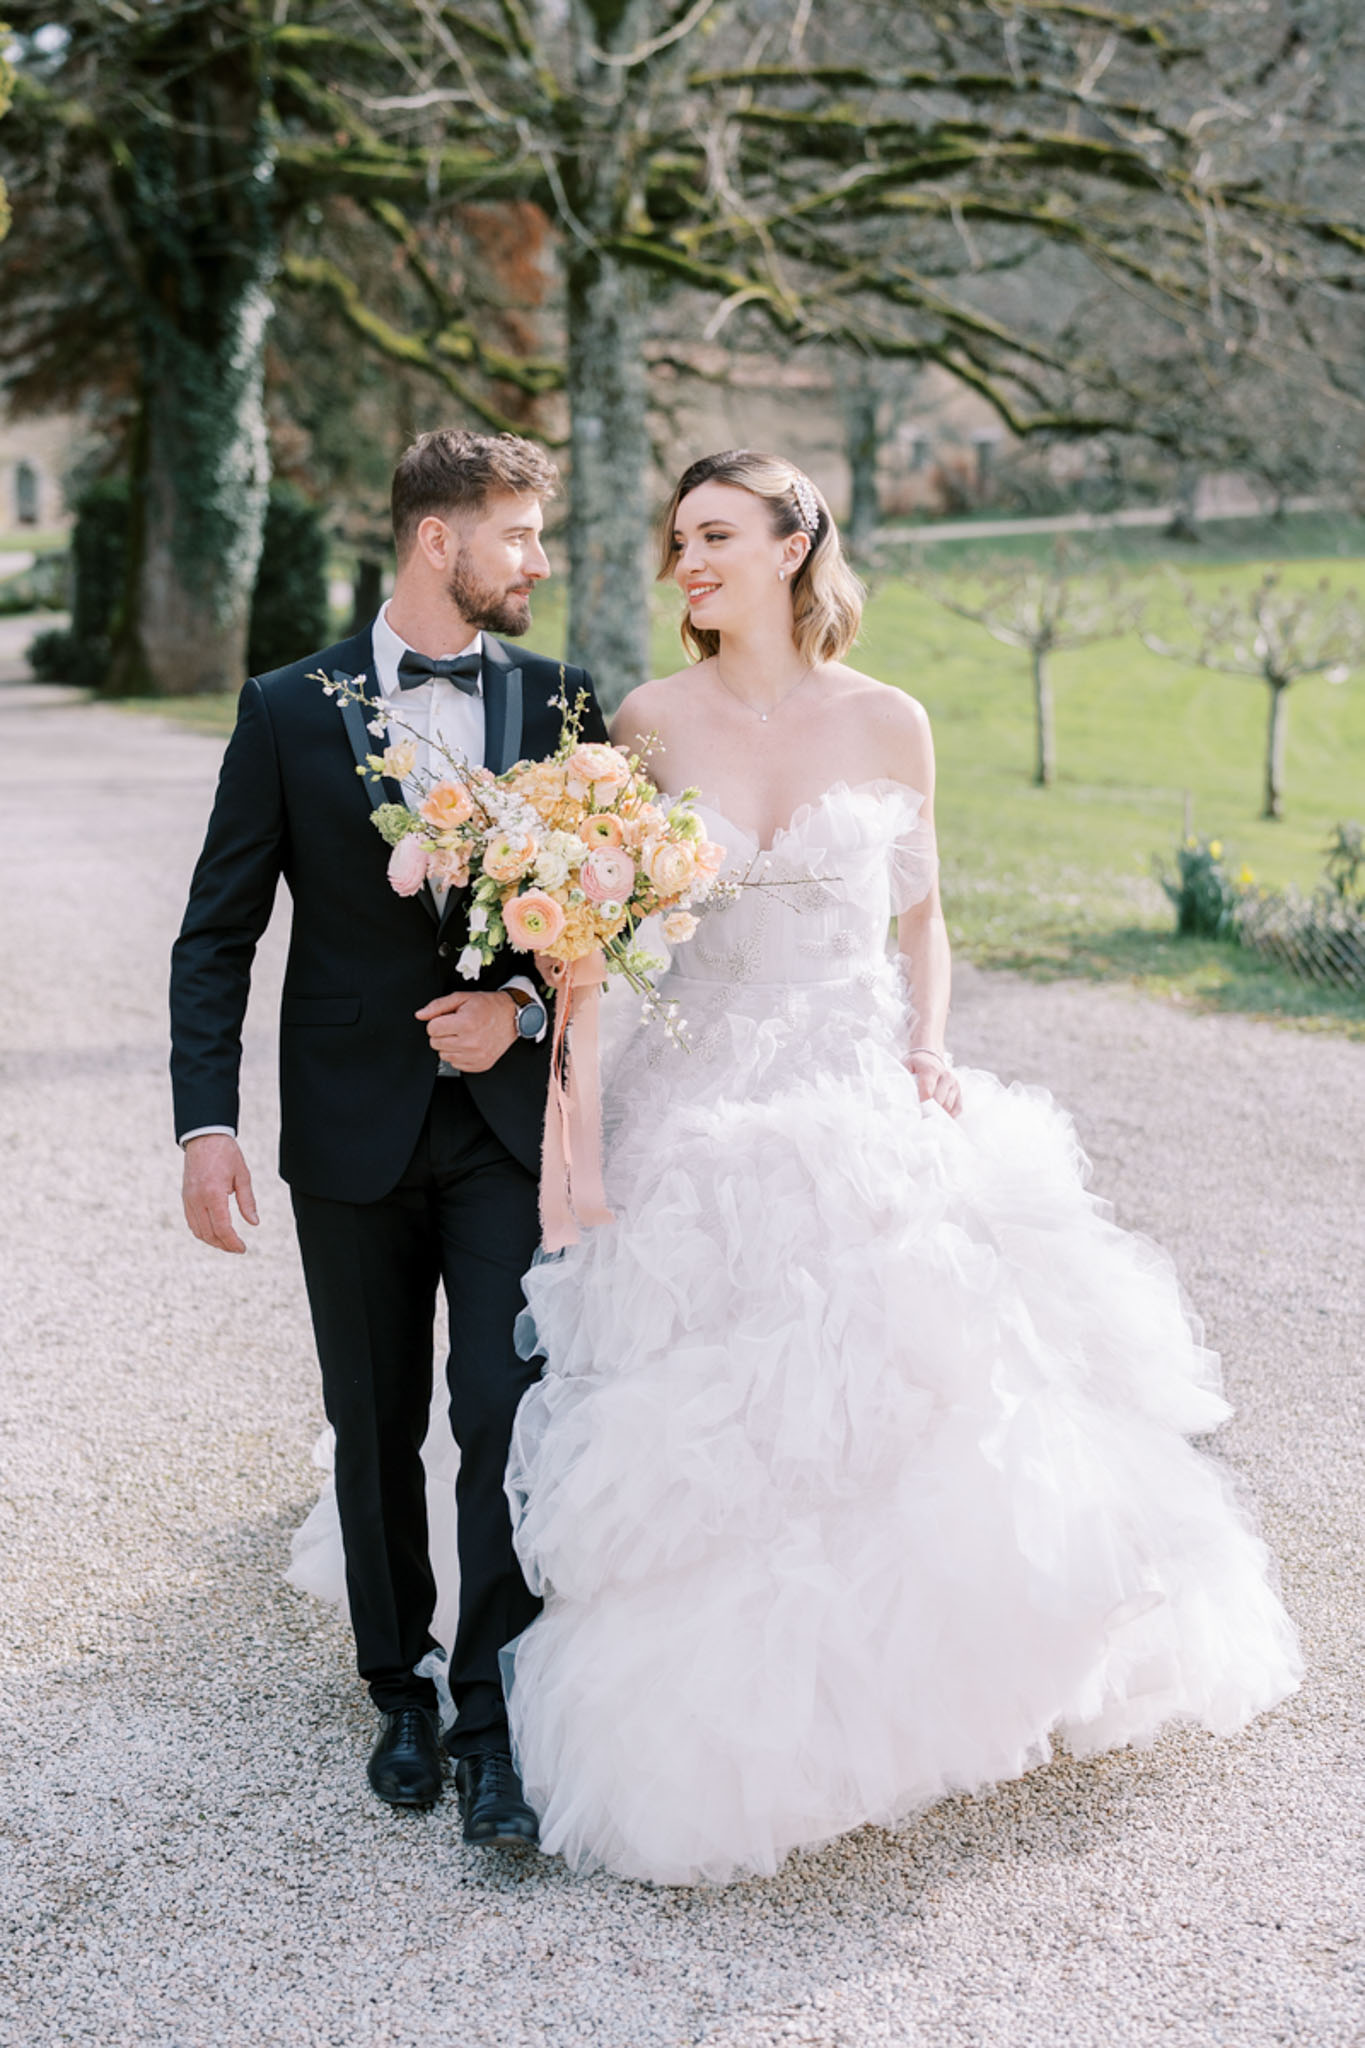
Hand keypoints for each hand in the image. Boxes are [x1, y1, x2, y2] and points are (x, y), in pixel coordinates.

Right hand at [182, 1134, 258, 1252]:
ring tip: (227, 1243)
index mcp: (214, 1193)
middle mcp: (198, 1199)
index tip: (243, 1249)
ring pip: (198, 1231)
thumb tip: (254, 1223)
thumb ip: (248, 1202)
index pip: (222, 1228)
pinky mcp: (185, 1197)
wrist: (205, 1137)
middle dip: (224, 1245)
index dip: (233, 1242)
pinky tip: (214, 1233)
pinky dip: (202, 1232)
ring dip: (212, 1241)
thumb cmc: (227, 1154)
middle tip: (237, 1248)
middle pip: (209, 1234)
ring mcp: (189, 1199)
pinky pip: (191, 1221)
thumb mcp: (243, 1176)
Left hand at [415, 991, 517, 1072]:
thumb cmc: (488, 1006)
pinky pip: (456, 1064)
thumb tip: (420, 1015)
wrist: (511, 1016)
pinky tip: (469, 1044)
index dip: (437, 1022)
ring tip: (464, 1035)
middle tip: (456, 1026)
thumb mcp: (462, 998)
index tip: (448, 1018)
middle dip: (442, 1033)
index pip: (431, 1029)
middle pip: (435, 1043)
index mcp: (466, 1023)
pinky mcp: (480, 1065)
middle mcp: (471, 1042)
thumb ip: (438, 1006)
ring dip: (449, 1045)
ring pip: (443, 1055)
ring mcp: (476, 1056)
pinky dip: (459, 1055)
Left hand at [906, 1049, 961, 1118]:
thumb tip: (904, 1098)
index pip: (927, 1092)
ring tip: (927, 1114)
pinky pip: (957, 1108)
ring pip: (948, 1106)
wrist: (929, 1056)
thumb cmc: (915, 1065)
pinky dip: (948, 1114)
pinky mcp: (959, 1092)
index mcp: (932, 1069)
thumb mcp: (906, 1067)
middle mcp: (946, 1076)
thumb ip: (905, 1080)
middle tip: (920, 1115)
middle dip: (928, 1111)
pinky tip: (939, 1114)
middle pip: (939, 1101)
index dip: (921, 1105)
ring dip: (938, 1113)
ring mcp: (954, 1084)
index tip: (914, 1112)